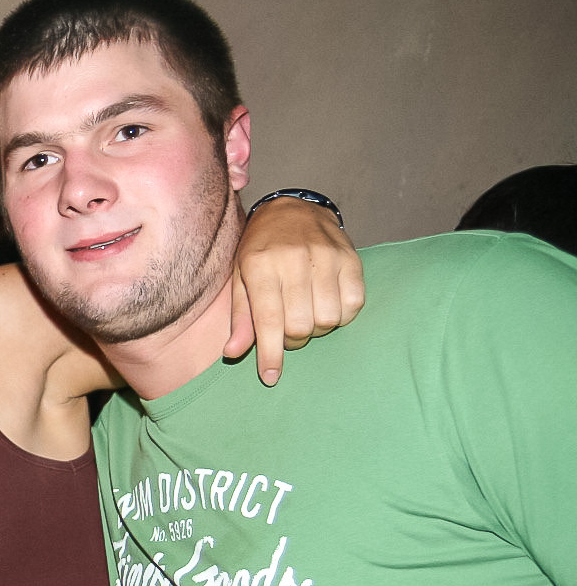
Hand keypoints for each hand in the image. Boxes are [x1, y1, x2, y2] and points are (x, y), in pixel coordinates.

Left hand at [227, 195, 364, 384]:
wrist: (292, 208)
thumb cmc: (260, 249)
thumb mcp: (240, 278)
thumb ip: (240, 318)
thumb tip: (233, 353)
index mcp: (261, 265)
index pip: (268, 320)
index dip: (270, 354)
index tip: (270, 377)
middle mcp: (295, 260)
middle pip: (300, 325)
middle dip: (292, 340)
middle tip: (286, 331)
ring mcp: (327, 257)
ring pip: (328, 319)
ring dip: (316, 329)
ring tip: (305, 315)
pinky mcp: (351, 258)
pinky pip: (353, 305)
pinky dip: (340, 316)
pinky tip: (326, 305)